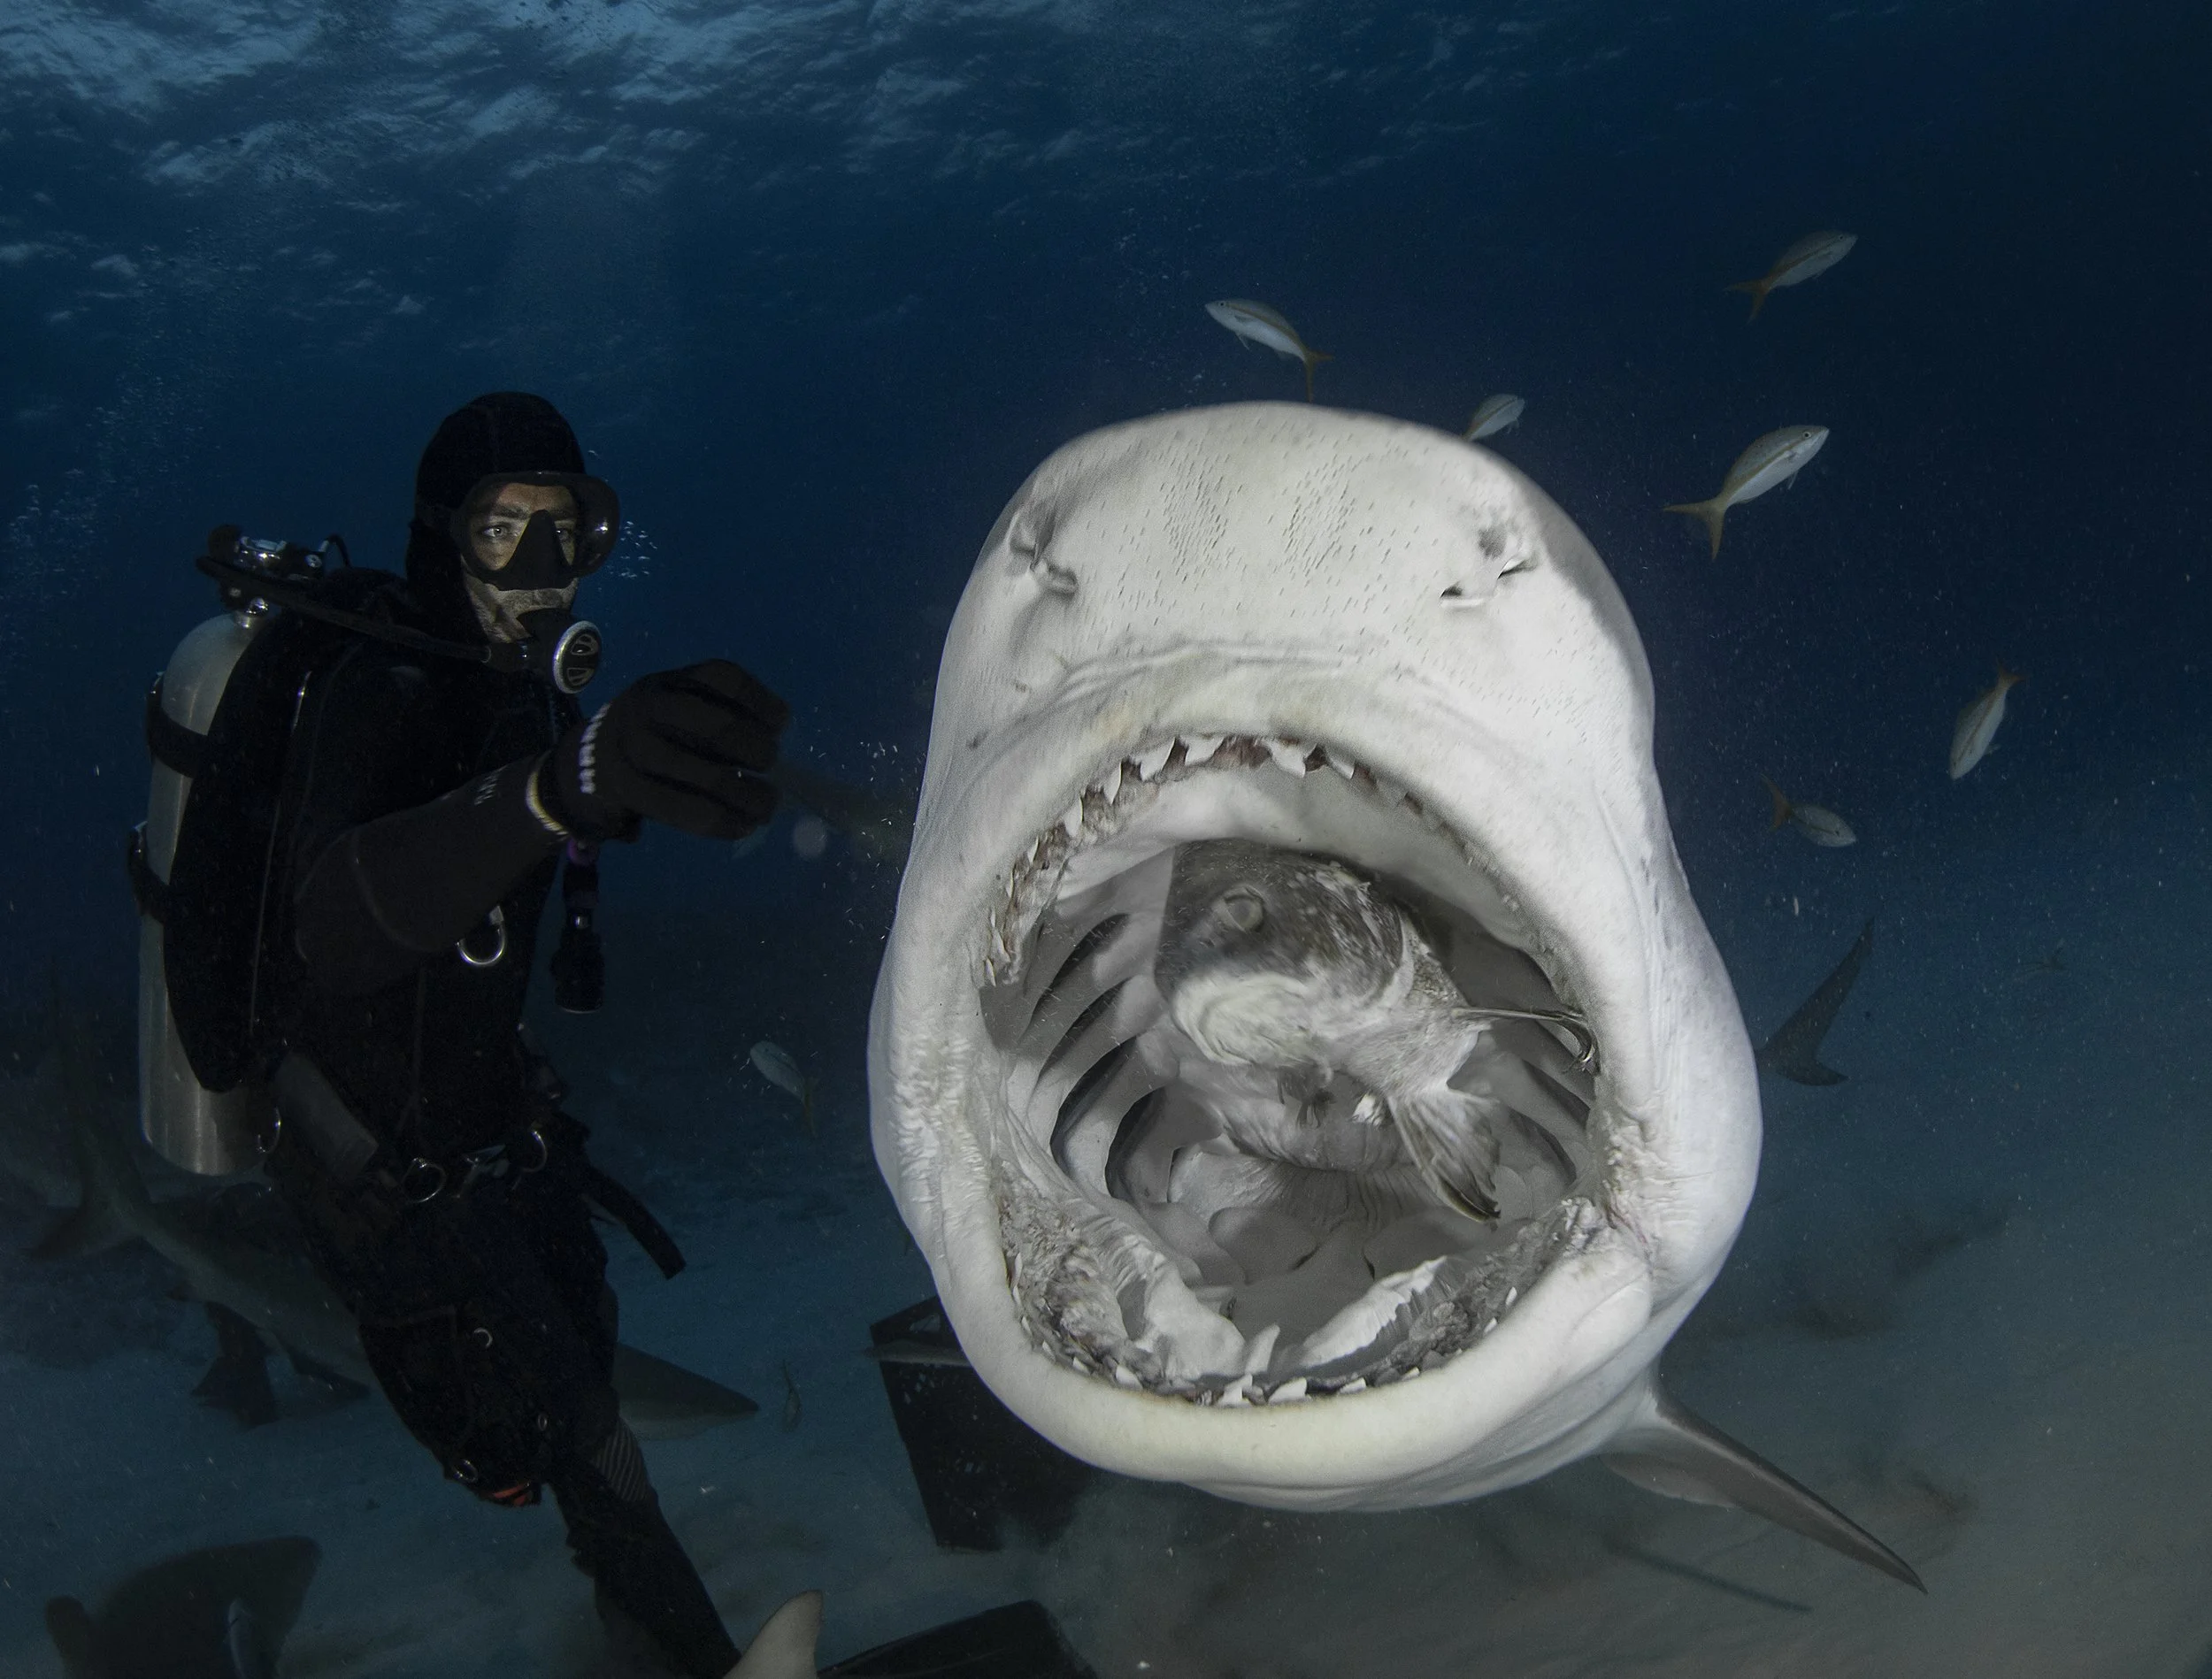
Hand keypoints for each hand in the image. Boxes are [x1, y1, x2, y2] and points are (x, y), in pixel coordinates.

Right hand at [541, 661, 788, 841]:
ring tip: (768, 804)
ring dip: (749, 795)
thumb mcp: (671, 708)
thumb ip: (713, 713)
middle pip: (718, 726)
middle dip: (756, 749)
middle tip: (771, 763)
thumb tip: (773, 737)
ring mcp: (635, 750)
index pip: (720, 677)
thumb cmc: (649, 736)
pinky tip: (744, 825)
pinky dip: (724, 821)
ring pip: (707, 775)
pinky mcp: (629, 791)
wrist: (580, 766)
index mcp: (666, 683)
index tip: (783, 722)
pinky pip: (687, 810)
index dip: (759, 699)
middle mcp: (647, 708)